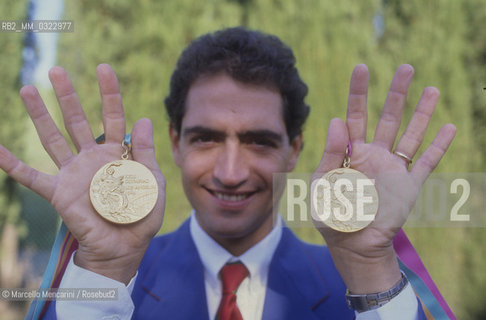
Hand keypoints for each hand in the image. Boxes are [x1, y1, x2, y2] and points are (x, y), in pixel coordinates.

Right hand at [0, 64, 165, 283]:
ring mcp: (72, 173)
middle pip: (77, 120)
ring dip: (39, 115)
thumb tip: (144, 119)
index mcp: (116, 153)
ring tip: (28, 89)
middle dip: (67, 95)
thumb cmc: (141, 216)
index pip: (112, 116)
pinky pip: (30, 176)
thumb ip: (145, 152)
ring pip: (52, 138)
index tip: (104, 68)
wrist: (123, 247)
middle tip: (56, 70)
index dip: (109, 93)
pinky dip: (11, 164)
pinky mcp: (58, 192)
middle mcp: (91, 157)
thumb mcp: (151, 182)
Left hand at [313, 64, 455, 292]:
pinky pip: (425, 163)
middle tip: (406, 67)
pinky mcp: (408, 186)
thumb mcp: (321, 185)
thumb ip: (328, 154)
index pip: (354, 115)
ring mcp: (392, 169)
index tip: (362, 67)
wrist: (352, 245)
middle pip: (387, 117)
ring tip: (432, 89)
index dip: (358, 92)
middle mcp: (373, 154)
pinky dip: (438, 147)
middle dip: (396, 93)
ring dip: (422, 113)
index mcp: (349, 152)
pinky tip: (450, 128)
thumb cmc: (331, 216)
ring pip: (410, 135)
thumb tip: (336, 120)